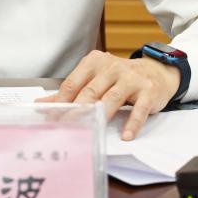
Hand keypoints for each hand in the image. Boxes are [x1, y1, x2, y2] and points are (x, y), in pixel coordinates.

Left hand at [38, 50, 180, 140]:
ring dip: (101, 115)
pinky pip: (139, 109)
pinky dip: (132, 123)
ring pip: (112, 98)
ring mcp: (131, 78)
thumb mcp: (95, 78)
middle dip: (77, 110)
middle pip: (90, 91)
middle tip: (67, 127)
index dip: (61, 102)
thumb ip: (71, 91)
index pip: (73, 83)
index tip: (51, 117)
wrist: (155, 71)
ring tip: (92, 130)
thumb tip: (41, 103)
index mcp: (94, 62)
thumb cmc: (120, 77)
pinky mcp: (148, 91)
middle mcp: (112, 68)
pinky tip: (126, 135)